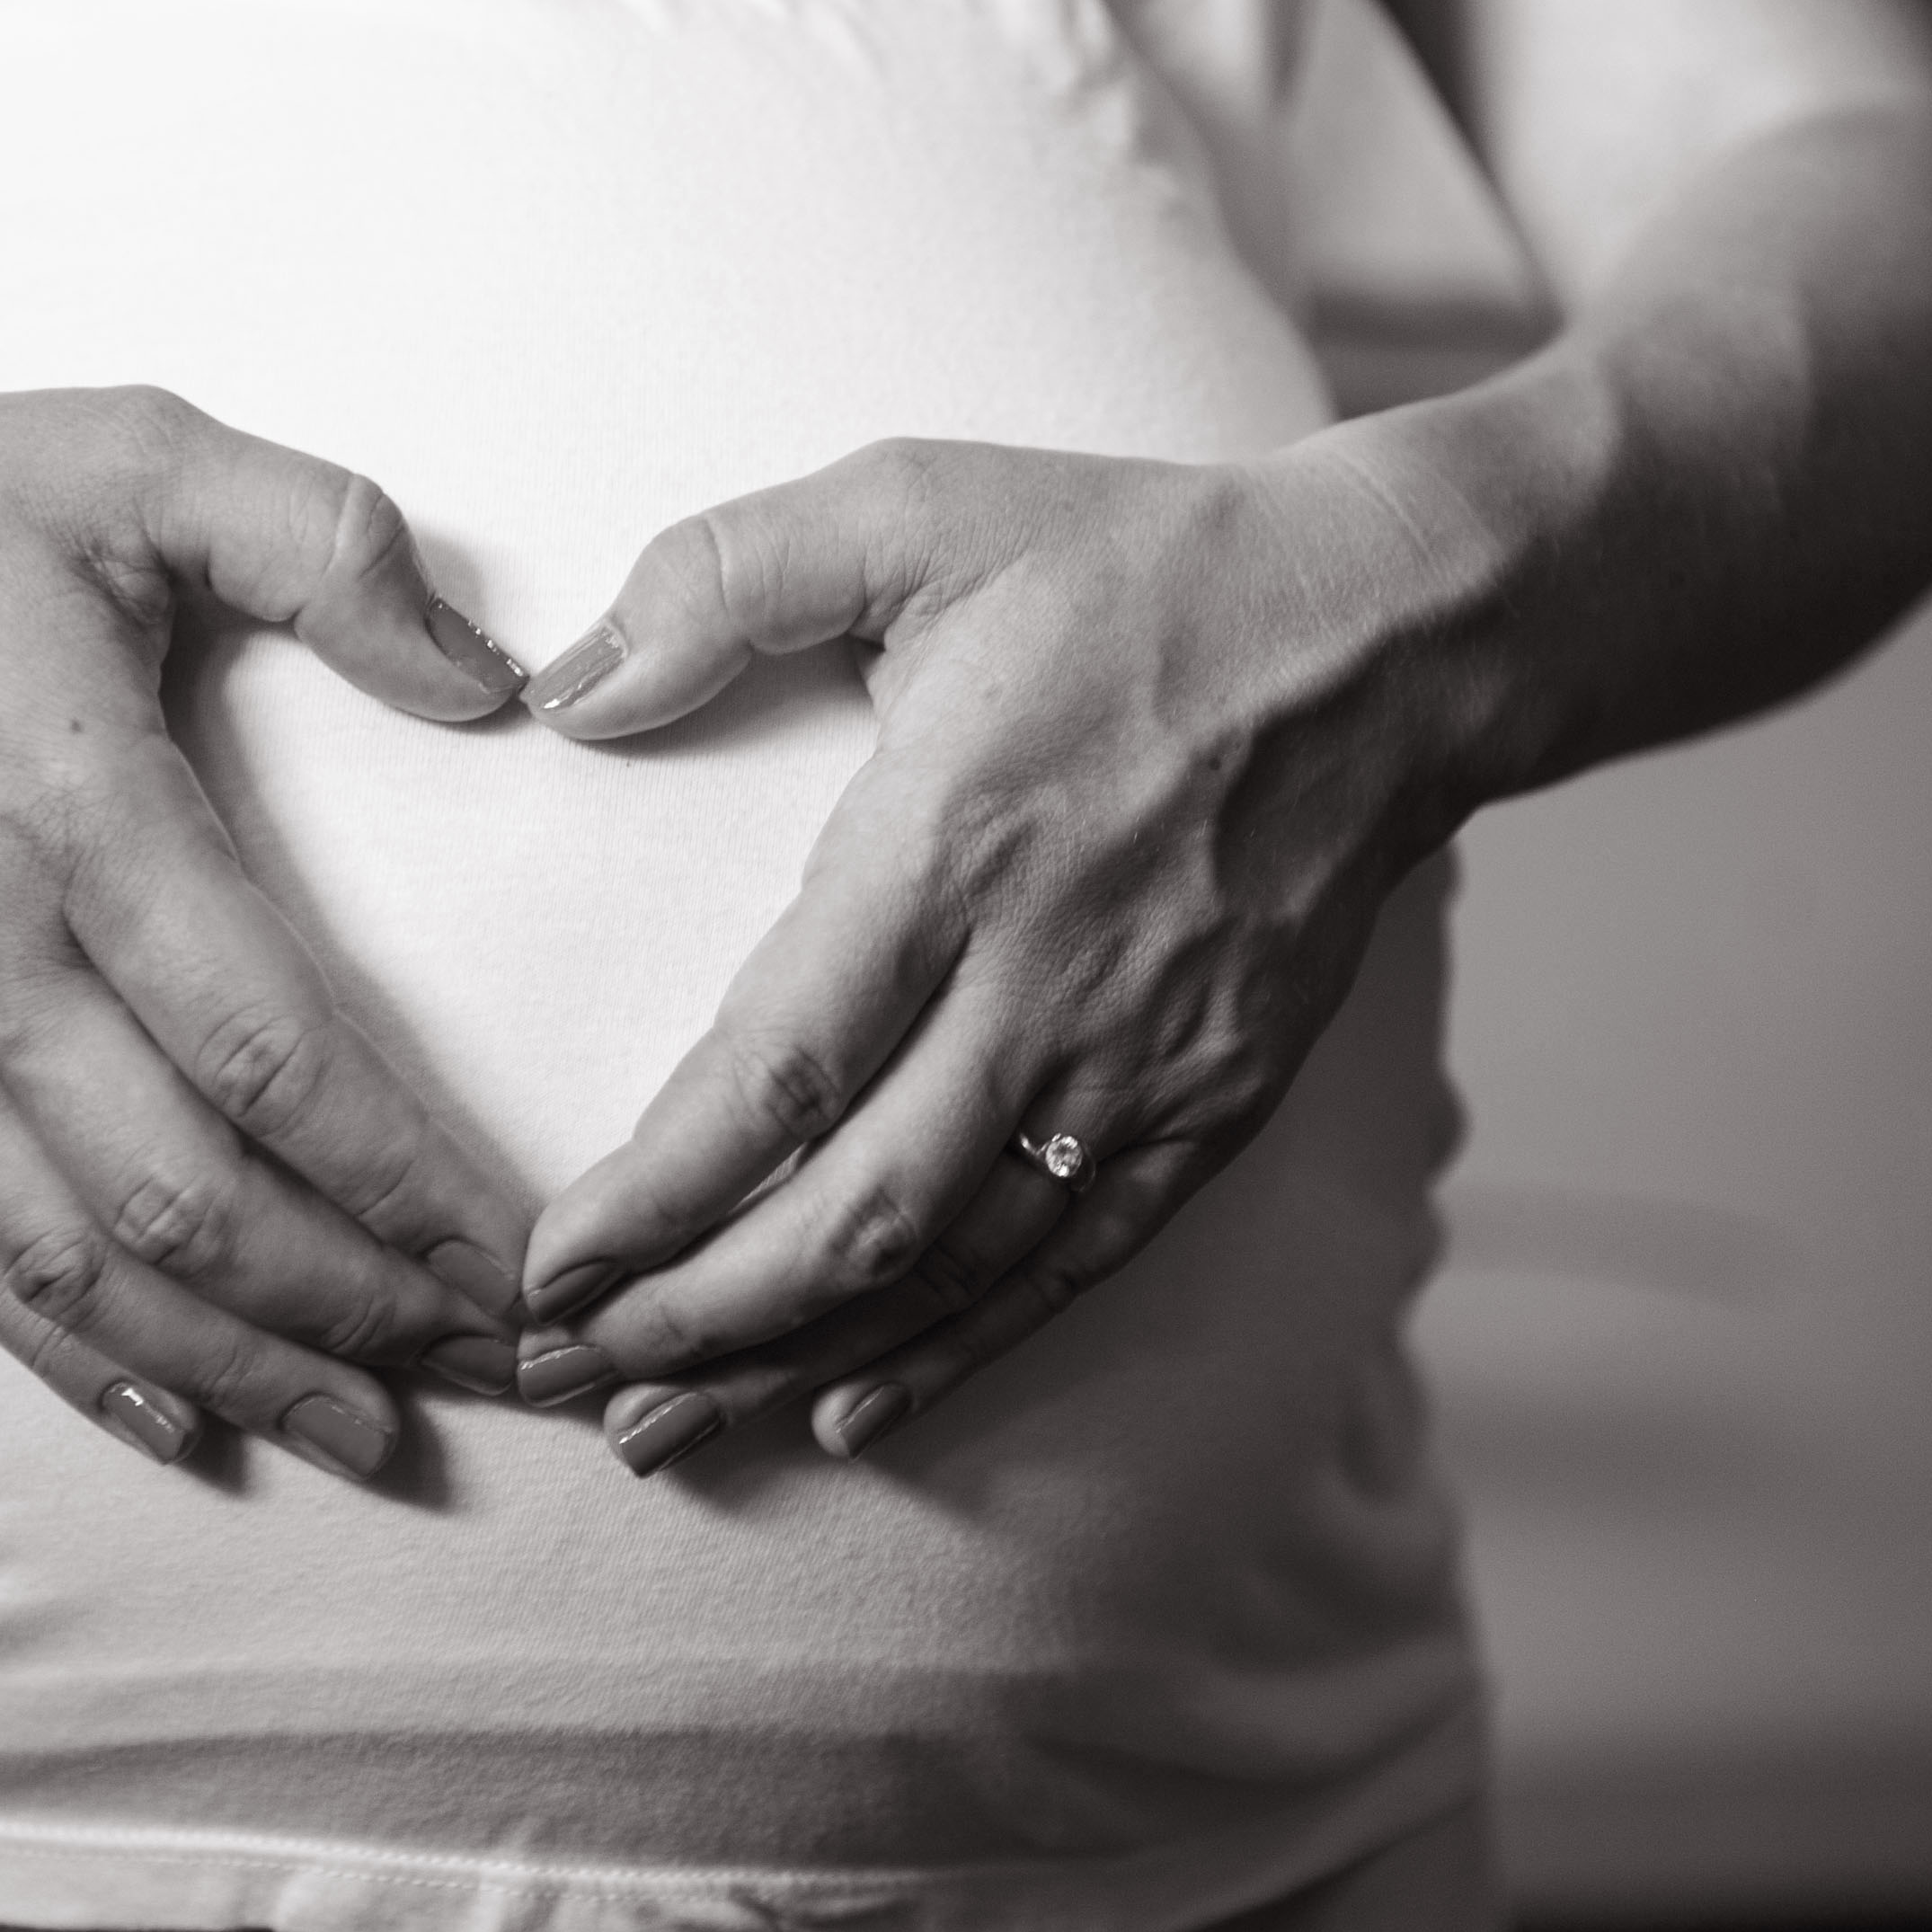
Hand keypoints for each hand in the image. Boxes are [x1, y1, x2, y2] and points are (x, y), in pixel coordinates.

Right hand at [0, 380, 537, 1480]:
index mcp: (78, 817)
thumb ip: (325, 541)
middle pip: (194, 1201)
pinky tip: (183, 1418)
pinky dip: (76, 1357)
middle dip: (361, 1309)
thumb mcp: (132, 454)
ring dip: (242, 1365)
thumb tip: (497, 677)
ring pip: (84, 1265)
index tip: (524, 1255)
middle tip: (503, 1370)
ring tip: (378, 1431)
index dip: (407, 1182)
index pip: (274, 1055)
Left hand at [504, 433, 1496, 1473]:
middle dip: (691, 1319)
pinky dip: (958, 1350)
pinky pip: (1072, 1263)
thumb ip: (723, 573)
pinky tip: (852, 1410)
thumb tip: (566, 691)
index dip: (650, 1201)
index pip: (775, 1077)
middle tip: (566, 1376)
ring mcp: (1140, 1060)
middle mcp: (1047, 982)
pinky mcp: (1212, 1101)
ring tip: (668, 1428)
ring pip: (952, 1264)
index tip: (541, 1272)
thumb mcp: (917, 503)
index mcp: (953, 846)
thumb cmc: (1141, 562)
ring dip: (796, 1362)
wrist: (1390, 635)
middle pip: (852, 1215)